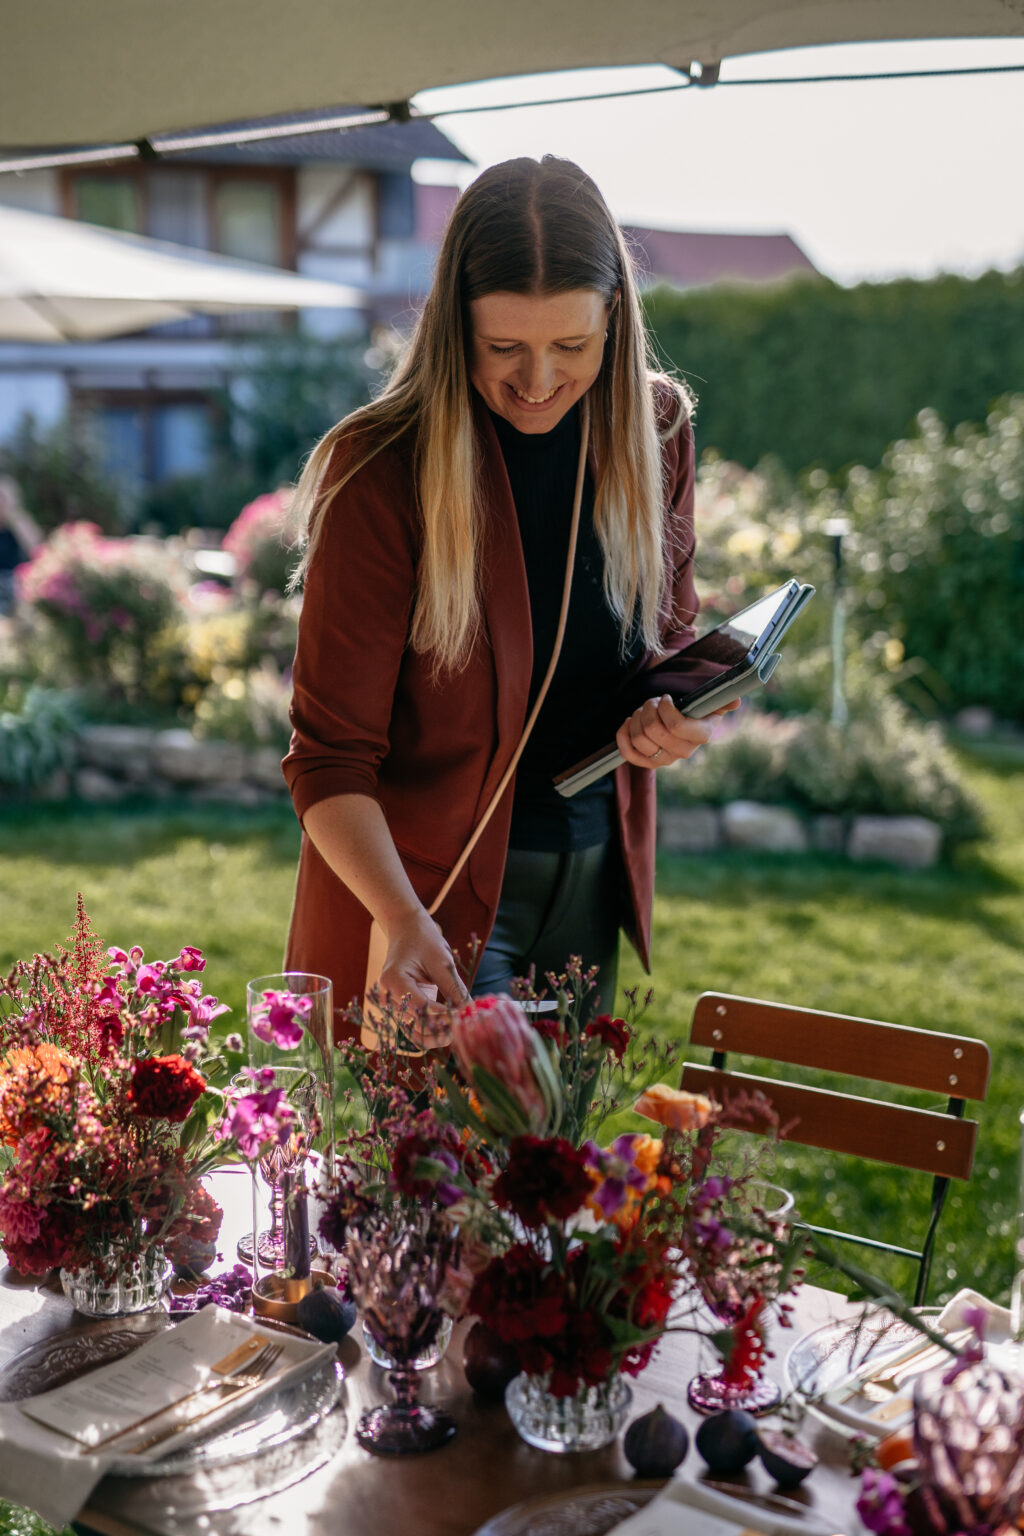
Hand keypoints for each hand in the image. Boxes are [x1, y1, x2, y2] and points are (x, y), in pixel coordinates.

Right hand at [376, 906, 468, 1046]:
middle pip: (416, 1024)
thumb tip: (470, 1011)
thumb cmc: (423, 940)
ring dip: (437, 1035)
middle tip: (465, 1025)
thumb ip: (454, 987)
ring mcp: (391, 1005)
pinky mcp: (400, 1009)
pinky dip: (433, 1030)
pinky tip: (450, 1026)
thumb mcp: (441, 960)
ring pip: (414, 1033)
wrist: (406, 930)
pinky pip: (415, 1028)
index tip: (465, 1016)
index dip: (444, 1015)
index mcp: (393, 980)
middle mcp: (387, 997)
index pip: (420, 1007)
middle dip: (442, 1028)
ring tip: (460, 1028)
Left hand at [615, 694, 738, 770]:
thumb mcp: (710, 701)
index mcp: (702, 735)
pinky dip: (623, 734)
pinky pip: (627, 753)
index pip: (676, 726)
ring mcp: (665, 760)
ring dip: (637, 717)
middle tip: (653, 702)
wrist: (682, 721)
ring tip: (644, 710)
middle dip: (648, 709)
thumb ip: (722, 699)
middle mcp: (684, 752)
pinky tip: (629, 721)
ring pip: (638, 738)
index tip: (666, 698)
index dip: (665, 709)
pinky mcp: (648, 763)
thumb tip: (735, 701)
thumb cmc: (695, 708)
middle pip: (653, 730)